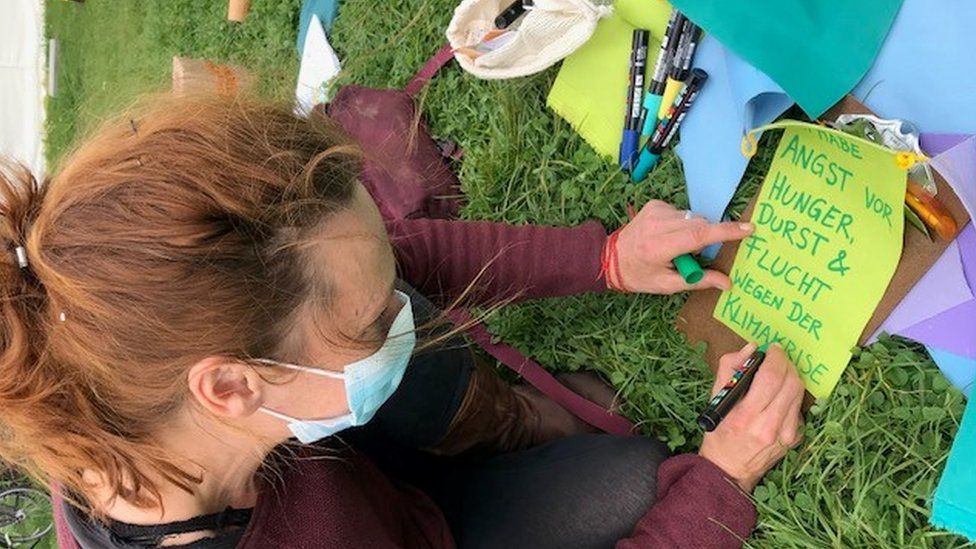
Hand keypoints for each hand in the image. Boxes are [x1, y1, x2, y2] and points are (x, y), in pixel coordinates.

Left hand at [613, 200, 752, 293]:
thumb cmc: (640, 275)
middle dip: (706, 237)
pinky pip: (682, 212)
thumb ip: (698, 281)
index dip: (725, 232)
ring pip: (693, 217)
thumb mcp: (667, 285)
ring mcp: (655, 211)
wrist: (610, 258)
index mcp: (659, 247)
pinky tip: (668, 235)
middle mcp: (657, 225)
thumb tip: (728, 283)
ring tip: (676, 246)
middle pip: (700, 224)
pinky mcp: (654, 204)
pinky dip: (683, 224)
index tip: (749, 229)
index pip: (699, 236)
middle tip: (691, 255)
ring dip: (693, 231)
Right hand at [698, 343, 804, 491]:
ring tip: (779, 375)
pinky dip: (791, 396)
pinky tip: (778, 398)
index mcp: (746, 415)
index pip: (771, 376)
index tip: (773, 349)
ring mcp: (785, 434)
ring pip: (799, 393)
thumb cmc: (719, 433)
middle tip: (777, 358)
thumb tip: (751, 349)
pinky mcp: (794, 439)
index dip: (776, 357)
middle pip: (791, 382)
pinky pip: (798, 408)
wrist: (729, 469)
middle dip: (786, 364)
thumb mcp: (715, 399)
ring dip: (791, 377)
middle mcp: (769, 426)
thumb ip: (729, 368)